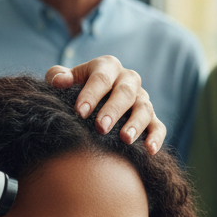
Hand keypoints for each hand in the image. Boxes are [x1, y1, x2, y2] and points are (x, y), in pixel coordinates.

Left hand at [46, 56, 165, 153]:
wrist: (90, 101)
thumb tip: (60, 81)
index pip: (101, 78)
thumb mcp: (63, 79)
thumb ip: (58, 76)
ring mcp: (142, 98)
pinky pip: (158, 126)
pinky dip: (156, 137)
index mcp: (107, 66)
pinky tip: (150, 150)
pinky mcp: (151, 117)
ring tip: (125, 139)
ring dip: (136, 124)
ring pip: (144, 108)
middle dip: (113, 110)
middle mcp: (128, 79)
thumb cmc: (74, 89)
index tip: (80, 112)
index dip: (90, 94)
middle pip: (125, 92)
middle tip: (101, 127)